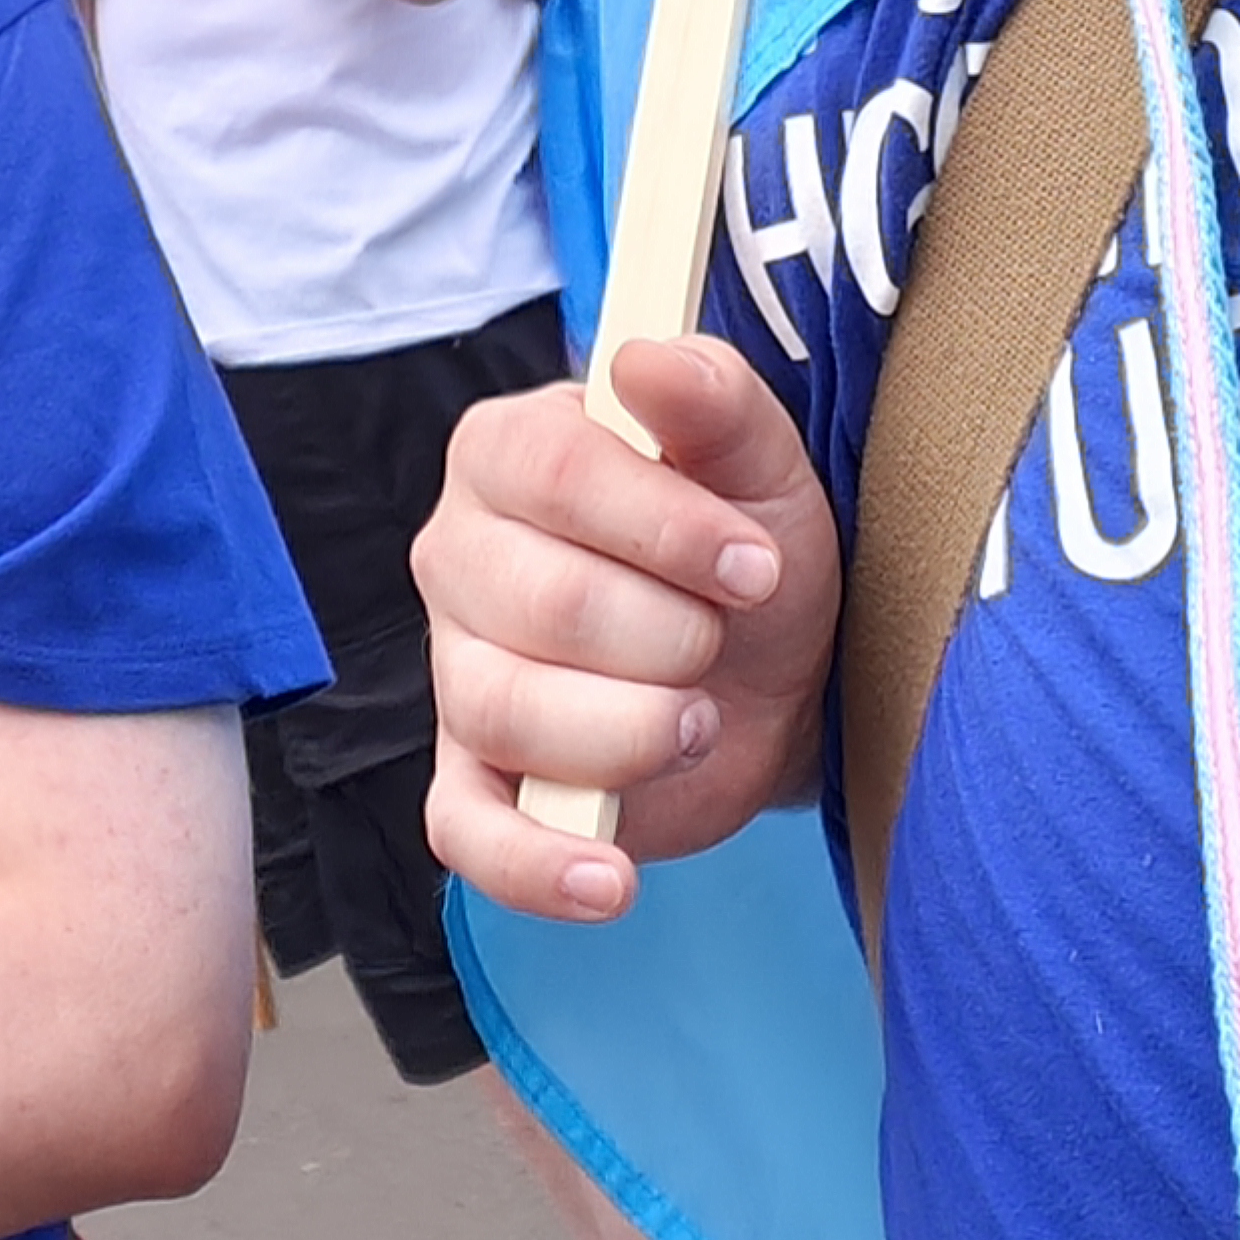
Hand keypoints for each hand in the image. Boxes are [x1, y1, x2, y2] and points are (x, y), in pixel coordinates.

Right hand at [416, 334, 839, 918]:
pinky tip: (611, 880)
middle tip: (726, 637)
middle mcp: (460, 555)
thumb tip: (647, 359)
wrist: (781, 678)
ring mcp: (458, 672)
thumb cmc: (749, 550)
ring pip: (506, 712)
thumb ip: (716, 399)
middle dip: (669, 633)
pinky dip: (535, 866)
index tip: (754, 564)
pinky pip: (465, 833)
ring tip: (700, 721)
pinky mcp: (479, 782)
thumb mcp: (763, 463)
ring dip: (636, 729)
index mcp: (509, 451)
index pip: (547, 465)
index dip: (660, 524)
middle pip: (538, 599)